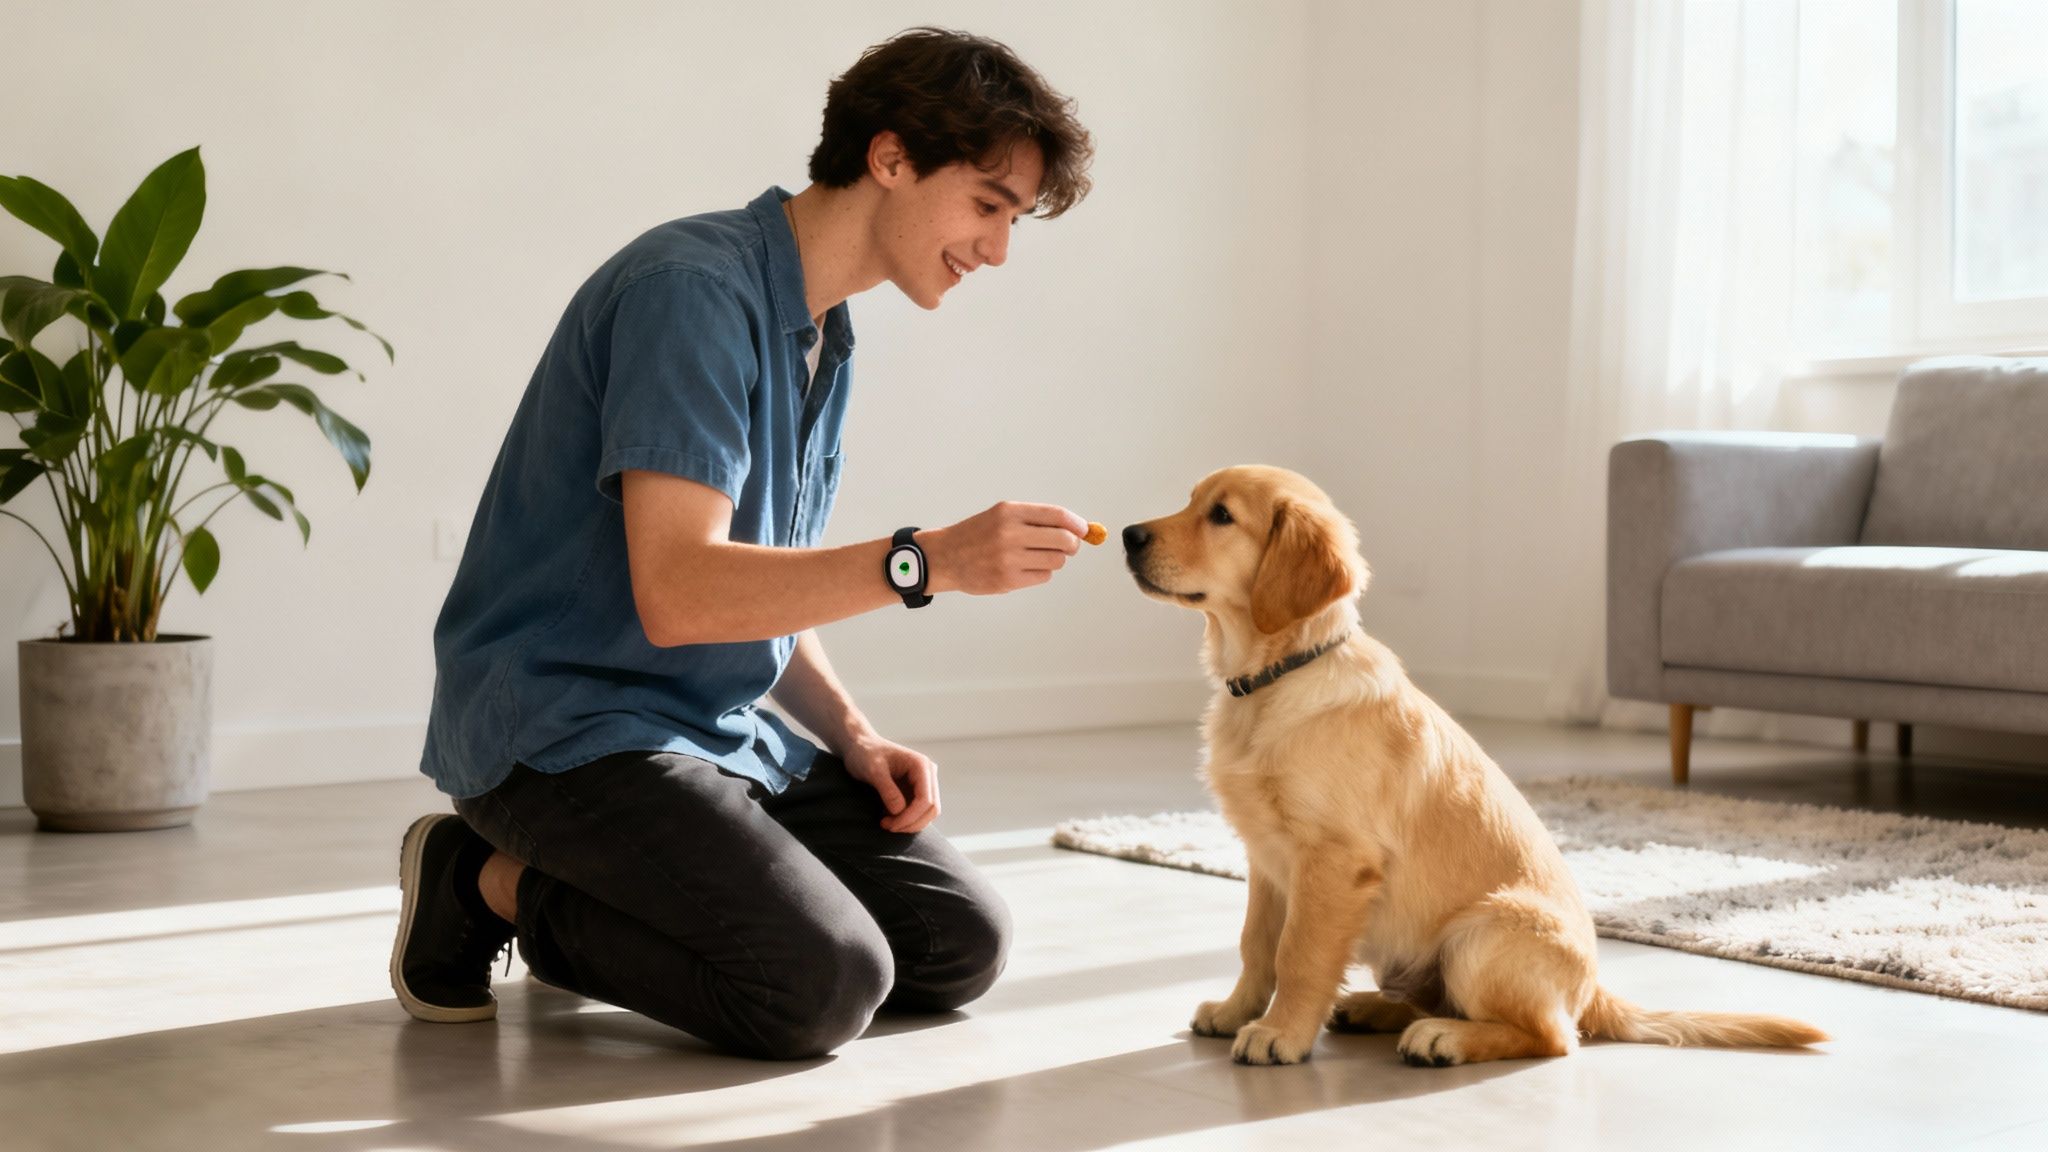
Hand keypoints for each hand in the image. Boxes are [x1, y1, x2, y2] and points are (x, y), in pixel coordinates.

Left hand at [841, 732, 941, 833]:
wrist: (860, 747)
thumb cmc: (865, 753)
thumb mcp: (873, 770)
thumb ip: (887, 789)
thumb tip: (899, 811)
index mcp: (921, 766)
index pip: (926, 800)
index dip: (910, 817)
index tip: (890, 825)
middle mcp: (927, 775)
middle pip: (932, 809)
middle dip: (911, 823)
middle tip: (887, 827)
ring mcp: (923, 784)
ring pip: (927, 814)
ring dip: (909, 824)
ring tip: (886, 823)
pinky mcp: (915, 792)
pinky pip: (918, 813)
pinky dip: (906, 821)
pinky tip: (888, 819)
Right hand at [920, 502, 1088, 595]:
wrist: (945, 557)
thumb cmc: (978, 535)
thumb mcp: (1002, 516)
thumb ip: (1037, 520)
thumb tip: (1078, 529)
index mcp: (1010, 511)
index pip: (1057, 515)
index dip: (1077, 524)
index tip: (1085, 530)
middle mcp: (1010, 533)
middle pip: (1064, 540)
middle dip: (1072, 544)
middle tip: (1069, 547)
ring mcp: (1009, 558)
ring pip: (1056, 561)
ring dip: (1054, 559)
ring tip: (1036, 557)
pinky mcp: (1008, 580)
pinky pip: (1043, 577)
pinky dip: (1041, 573)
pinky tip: (1024, 569)